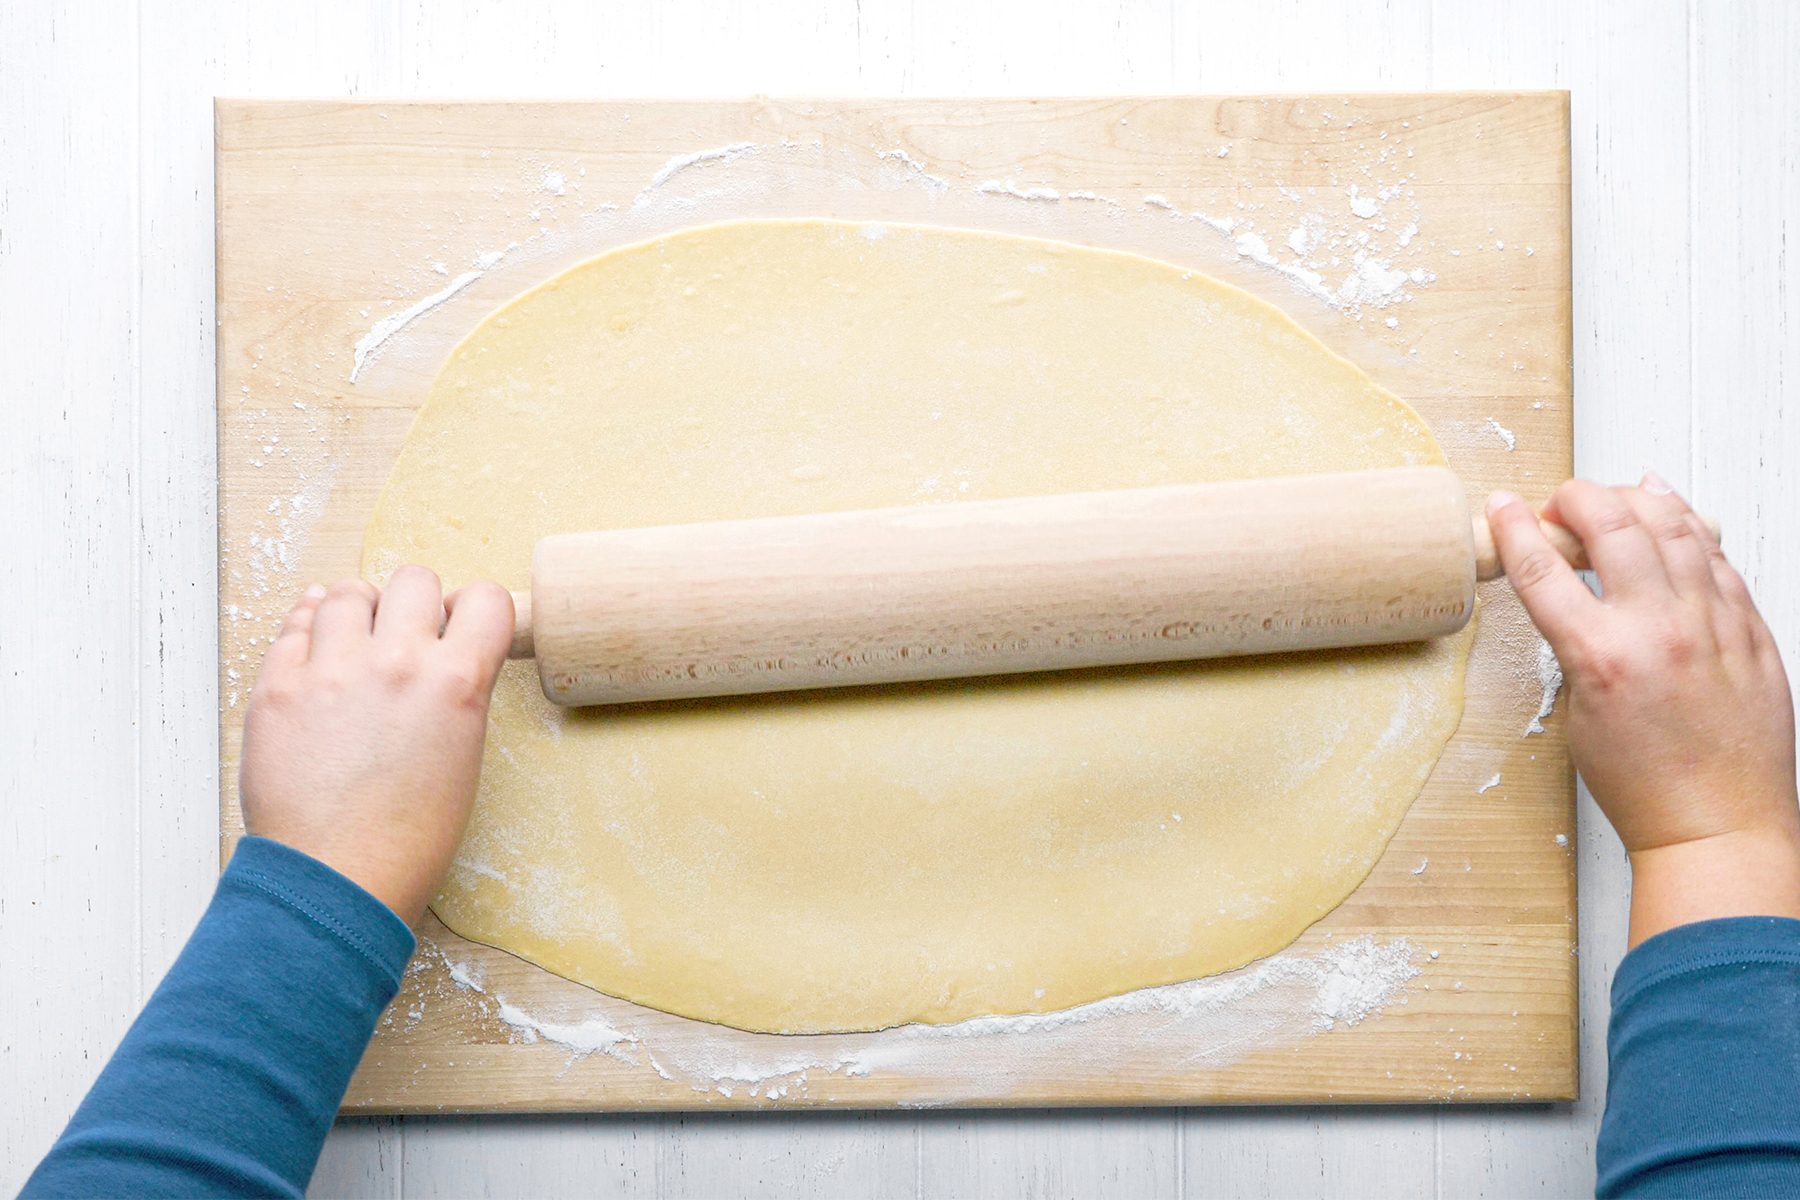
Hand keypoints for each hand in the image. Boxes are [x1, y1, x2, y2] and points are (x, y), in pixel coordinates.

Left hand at [240, 567, 514, 924]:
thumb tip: (440, 647)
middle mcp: (396, 662)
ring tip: (354, 644)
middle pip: (414, 579)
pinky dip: (309, 629)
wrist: (336, 880)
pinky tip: (318, 650)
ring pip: (348, 592)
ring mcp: (331, 670)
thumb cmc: (407, 835)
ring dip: (357, 611)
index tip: (460, 626)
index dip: (474, 610)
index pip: (485, 598)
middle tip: (404, 636)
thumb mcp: (462, 754)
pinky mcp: (278, 685)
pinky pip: (295, 623)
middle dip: (415, 603)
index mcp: (455, 682)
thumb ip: (455, 690)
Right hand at [1487, 475, 1799, 945]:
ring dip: (1635, 499)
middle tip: (1560, 502)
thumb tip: (1578, 596)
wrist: (1718, 826)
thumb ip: (1580, 645)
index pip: (1543, 568)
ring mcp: (1712, 624)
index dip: (1513, 527)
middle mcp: (1660, 629)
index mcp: (1602, 656)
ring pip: (1674, 526)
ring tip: (1615, 496)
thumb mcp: (1581, 713)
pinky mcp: (1750, 630)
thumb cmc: (1647, 786)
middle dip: (1576, 498)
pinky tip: (1673, 513)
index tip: (1500, 507)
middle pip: (1611, 524)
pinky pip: (1718, 558)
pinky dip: (1689, 527)